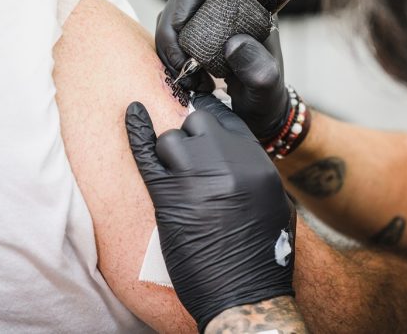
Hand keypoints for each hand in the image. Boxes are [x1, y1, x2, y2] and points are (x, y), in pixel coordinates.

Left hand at [125, 94, 295, 331]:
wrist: (244, 293)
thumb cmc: (263, 254)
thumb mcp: (275, 203)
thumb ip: (254, 172)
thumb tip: (237, 156)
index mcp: (257, 161)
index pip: (228, 120)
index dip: (212, 123)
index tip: (202, 128)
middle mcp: (228, 160)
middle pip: (199, 122)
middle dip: (191, 136)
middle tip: (190, 161)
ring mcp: (197, 175)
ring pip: (171, 138)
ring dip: (169, 153)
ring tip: (176, 180)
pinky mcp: (168, 196)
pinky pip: (146, 152)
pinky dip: (136, 131)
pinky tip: (131, 113)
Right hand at [156, 0, 289, 138]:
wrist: (258, 114)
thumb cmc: (267, 97)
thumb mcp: (266, 85)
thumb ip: (258, 68)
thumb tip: (234, 43)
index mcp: (248, 6)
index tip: (182, 25)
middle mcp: (224, 9)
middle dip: (171, 28)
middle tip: (181, 63)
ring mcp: (205, 24)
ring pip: (170, 19)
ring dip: (168, 47)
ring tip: (188, 78)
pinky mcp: (191, 41)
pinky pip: (168, 39)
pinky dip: (168, 58)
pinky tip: (186, 79)